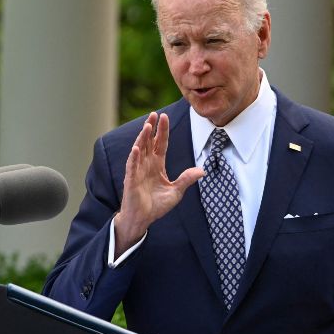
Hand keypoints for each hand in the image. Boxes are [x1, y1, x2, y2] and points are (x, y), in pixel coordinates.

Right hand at [114, 112, 203, 257]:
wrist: (143, 219)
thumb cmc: (156, 205)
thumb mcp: (176, 191)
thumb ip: (186, 179)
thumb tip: (202, 170)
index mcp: (157, 165)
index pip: (161, 144)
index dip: (163, 131)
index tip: (165, 117)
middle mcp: (146, 164)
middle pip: (149, 142)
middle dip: (151, 128)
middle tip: (155, 114)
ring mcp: (137, 171)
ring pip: (139, 150)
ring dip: (142, 138)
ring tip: (147, 125)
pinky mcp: (131, 180)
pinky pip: (132, 167)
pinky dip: (134, 157)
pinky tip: (136, 148)